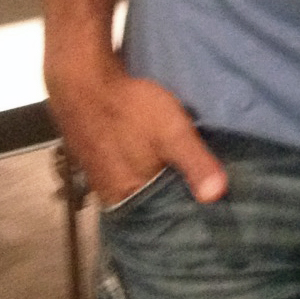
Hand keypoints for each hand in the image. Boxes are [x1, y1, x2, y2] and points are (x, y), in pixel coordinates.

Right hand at [46, 57, 227, 207]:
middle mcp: (111, 195)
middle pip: (153, 204)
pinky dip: (146, 170)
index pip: (165, 219)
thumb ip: (195, 163)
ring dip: (162, 184)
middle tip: (211, 193)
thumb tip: (217, 197)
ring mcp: (101, 177)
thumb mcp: (172, 133)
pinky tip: (160, 161)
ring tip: (191, 178)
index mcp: (127, 197)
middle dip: (178, 199)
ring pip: (141, 188)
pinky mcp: (97, 159)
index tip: (216, 209)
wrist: (82, 79)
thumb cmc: (129, 107)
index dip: (190, 213)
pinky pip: (129, 174)